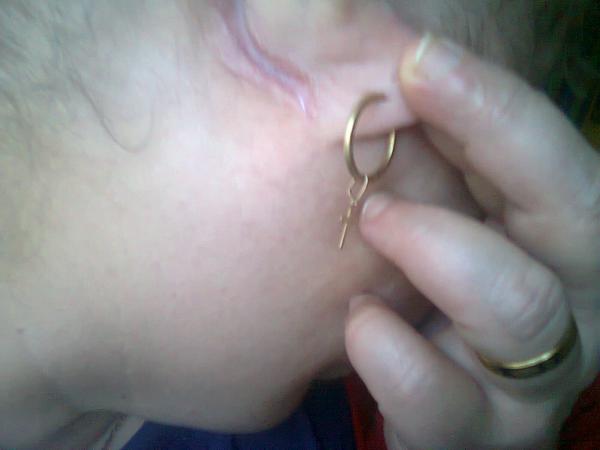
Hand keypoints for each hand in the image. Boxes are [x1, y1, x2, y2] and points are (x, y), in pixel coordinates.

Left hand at [345, 35, 599, 448]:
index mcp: (561, 236)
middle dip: (494, 135)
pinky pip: (440, 399)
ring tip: (375, 218)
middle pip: (574, 211)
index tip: (420, 56)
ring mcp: (531, 378)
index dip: (495, 102)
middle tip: (408, 91)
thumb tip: (390, 62)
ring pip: (520, 307)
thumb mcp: (441, 212)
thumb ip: (432, 152)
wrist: (419, 393)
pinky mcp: (476, 434)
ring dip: (437, 248)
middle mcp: (571, 301)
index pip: (550, 156)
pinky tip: (358, 320)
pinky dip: (389, 353)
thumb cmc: (426, 287)